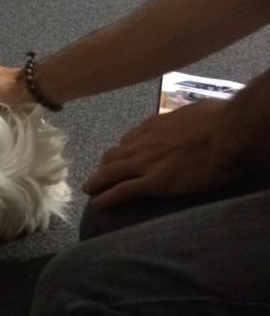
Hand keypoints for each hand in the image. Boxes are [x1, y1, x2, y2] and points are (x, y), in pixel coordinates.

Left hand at [83, 99, 239, 208]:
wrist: (227, 133)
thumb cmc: (220, 119)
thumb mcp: (195, 110)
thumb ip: (184, 119)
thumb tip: (190, 120)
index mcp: (153, 126)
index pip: (128, 140)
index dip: (120, 151)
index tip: (116, 159)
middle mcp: (142, 143)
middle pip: (113, 156)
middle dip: (103, 167)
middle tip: (97, 177)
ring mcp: (145, 163)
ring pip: (110, 173)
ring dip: (96, 182)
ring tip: (89, 190)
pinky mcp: (153, 182)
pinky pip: (121, 191)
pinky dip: (106, 198)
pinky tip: (97, 205)